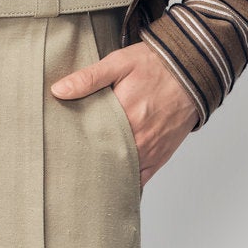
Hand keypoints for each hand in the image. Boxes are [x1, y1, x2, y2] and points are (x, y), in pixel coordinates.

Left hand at [51, 42, 200, 188]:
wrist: (191, 70)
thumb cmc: (153, 64)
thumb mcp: (118, 63)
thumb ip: (88, 78)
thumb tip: (58, 90)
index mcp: (124, 114)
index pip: (90, 138)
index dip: (72, 145)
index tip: (57, 149)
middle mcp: (138, 138)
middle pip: (104, 159)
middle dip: (85, 163)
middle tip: (64, 167)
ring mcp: (150, 150)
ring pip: (121, 173)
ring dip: (103, 175)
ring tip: (82, 178)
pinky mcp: (160, 156)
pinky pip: (140, 179)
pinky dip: (125, 183)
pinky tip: (109, 185)